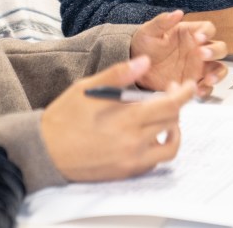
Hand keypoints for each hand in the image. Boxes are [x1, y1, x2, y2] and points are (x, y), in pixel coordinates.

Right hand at [41, 55, 195, 181]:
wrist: (44, 151)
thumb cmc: (64, 117)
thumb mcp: (88, 87)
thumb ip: (119, 74)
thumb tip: (145, 61)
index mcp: (126, 118)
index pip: (171, 105)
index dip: (185, 93)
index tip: (189, 84)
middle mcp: (133, 143)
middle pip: (173, 123)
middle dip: (177, 105)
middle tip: (168, 94)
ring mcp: (131, 161)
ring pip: (170, 147)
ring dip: (173, 130)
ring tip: (164, 117)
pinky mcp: (126, 172)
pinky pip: (155, 161)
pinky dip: (159, 147)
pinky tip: (149, 134)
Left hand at [131, 10, 227, 97]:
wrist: (136, 69)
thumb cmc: (144, 46)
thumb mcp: (149, 32)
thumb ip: (162, 22)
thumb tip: (177, 13)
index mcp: (190, 33)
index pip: (208, 29)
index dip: (207, 32)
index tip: (198, 37)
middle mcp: (198, 49)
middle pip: (219, 48)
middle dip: (214, 52)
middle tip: (202, 55)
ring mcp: (198, 67)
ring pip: (219, 68)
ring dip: (217, 73)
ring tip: (208, 79)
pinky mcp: (194, 82)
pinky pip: (207, 87)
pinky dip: (206, 89)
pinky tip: (197, 91)